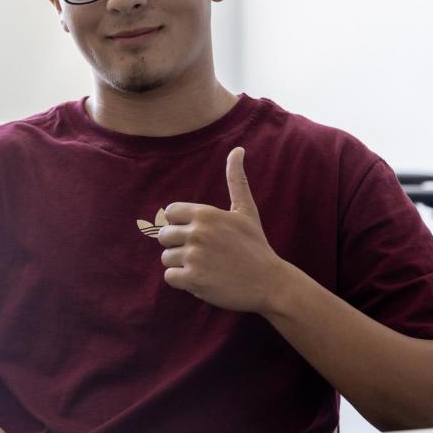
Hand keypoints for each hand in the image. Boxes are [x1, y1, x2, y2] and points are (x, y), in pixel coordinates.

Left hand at [158, 147, 288, 313]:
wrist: (269, 283)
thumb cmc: (256, 245)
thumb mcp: (246, 210)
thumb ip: (236, 180)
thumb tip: (237, 149)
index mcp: (206, 214)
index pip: (170, 213)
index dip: (180, 224)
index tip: (196, 233)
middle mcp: (197, 233)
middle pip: (164, 236)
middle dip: (179, 245)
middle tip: (202, 253)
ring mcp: (194, 257)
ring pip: (166, 258)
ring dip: (181, 264)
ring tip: (204, 266)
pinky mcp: (192, 279)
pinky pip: (169, 277)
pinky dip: (182, 281)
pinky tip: (202, 279)